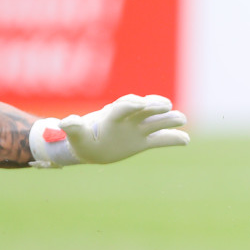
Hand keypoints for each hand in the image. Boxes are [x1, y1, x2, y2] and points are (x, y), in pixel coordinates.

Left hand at [29, 94, 188, 167]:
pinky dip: (173, 139)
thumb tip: (63, 122)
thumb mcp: (76, 135)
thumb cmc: (82, 139)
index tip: (140, 103)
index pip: (123, 106)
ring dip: (169, 119)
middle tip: (165, 104)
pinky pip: (161, 139)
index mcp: (112, 115)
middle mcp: (129, 118)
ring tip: (182, 118)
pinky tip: (186, 140)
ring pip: (156, 121)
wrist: (91, 146)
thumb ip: (73, 127)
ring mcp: (138, 129)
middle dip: (154, 106)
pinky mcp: (144, 141)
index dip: (131, 104)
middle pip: (144, 109)